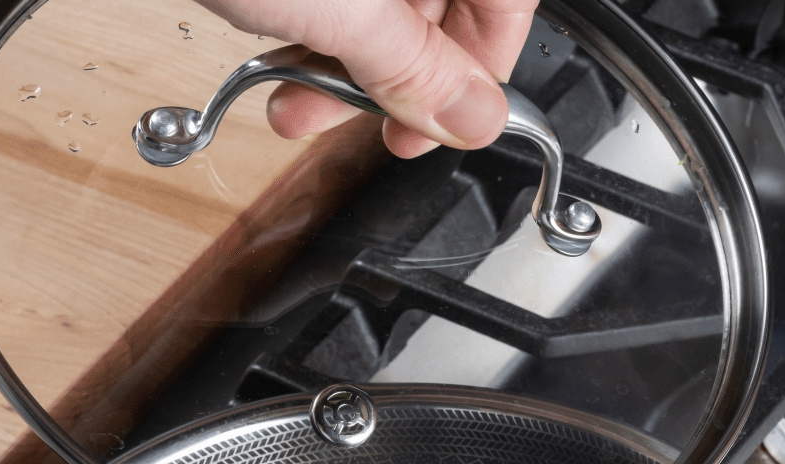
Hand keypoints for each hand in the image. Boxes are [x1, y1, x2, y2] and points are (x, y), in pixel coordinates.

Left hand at [196, 0, 538, 156]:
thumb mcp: (347, 9)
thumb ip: (417, 69)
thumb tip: (474, 119)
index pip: (505, 3)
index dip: (477, 76)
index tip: (439, 129)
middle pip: (438, 5)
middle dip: (391, 78)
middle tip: (365, 127)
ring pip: (380, 3)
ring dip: (340, 67)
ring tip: (296, 105)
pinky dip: (310, 30)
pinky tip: (280, 60)